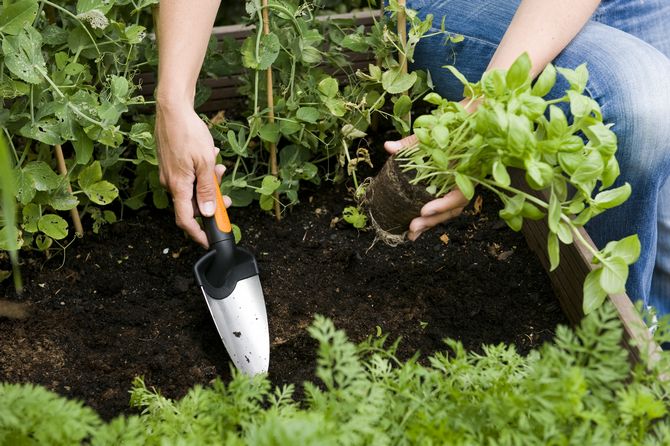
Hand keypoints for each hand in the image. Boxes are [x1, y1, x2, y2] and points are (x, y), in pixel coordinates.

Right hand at [155, 101, 228, 247]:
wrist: (173, 109)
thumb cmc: (189, 133)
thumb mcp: (205, 163)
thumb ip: (207, 190)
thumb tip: (207, 212)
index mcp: (178, 186)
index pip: (185, 220)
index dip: (197, 233)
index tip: (208, 240)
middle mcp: (170, 183)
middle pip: (192, 205)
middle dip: (210, 202)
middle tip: (225, 197)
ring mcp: (169, 174)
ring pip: (192, 189)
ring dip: (208, 183)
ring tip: (218, 168)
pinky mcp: (171, 165)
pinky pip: (188, 176)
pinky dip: (201, 172)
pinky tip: (210, 157)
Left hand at [384, 134, 468, 240]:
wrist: (469, 129)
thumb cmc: (451, 131)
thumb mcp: (433, 134)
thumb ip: (412, 143)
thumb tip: (389, 147)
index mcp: (467, 170)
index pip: (460, 194)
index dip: (443, 205)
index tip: (424, 210)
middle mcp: (466, 183)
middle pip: (453, 209)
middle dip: (433, 220)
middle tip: (413, 227)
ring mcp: (459, 189)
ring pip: (448, 213)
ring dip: (430, 224)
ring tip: (412, 233)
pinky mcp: (451, 193)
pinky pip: (443, 209)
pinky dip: (430, 219)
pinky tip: (415, 227)